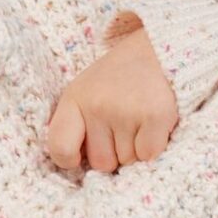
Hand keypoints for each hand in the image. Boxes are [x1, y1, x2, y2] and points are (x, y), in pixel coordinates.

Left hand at [47, 26, 178, 172]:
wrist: (157, 50)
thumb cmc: (119, 77)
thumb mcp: (87, 91)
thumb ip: (78, 124)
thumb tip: (79, 167)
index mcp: (75, 98)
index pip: (60, 146)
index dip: (68, 159)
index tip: (79, 157)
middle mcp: (98, 105)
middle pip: (100, 163)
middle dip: (113, 152)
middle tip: (122, 123)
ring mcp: (126, 112)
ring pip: (127, 161)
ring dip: (135, 148)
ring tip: (138, 117)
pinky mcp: (155, 116)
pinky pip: (149, 155)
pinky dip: (153, 146)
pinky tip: (152, 123)